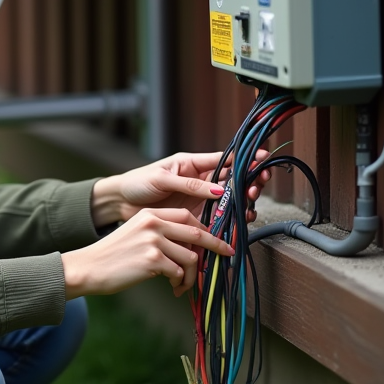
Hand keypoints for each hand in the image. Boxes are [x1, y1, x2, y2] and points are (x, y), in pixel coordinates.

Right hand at [62, 208, 234, 297]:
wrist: (89, 268)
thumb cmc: (113, 255)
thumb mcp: (135, 233)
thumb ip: (160, 233)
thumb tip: (191, 247)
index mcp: (149, 213)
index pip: (187, 216)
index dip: (207, 229)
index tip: (218, 240)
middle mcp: (152, 223)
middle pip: (196, 233)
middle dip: (216, 246)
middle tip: (227, 255)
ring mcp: (153, 240)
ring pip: (191, 257)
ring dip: (192, 275)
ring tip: (182, 284)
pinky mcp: (152, 259)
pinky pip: (179, 272)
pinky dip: (180, 283)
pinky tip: (172, 288)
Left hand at [92, 151, 271, 225]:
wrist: (120, 203)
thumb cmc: (137, 183)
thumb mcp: (161, 179)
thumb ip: (189, 184)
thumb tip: (218, 190)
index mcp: (193, 164)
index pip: (226, 159)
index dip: (246, 159)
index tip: (263, 160)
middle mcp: (201, 181)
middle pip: (234, 180)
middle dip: (250, 183)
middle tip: (256, 189)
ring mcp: (200, 200)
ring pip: (230, 201)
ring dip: (244, 204)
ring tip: (249, 209)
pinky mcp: (196, 217)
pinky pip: (218, 219)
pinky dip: (230, 222)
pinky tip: (238, 224)